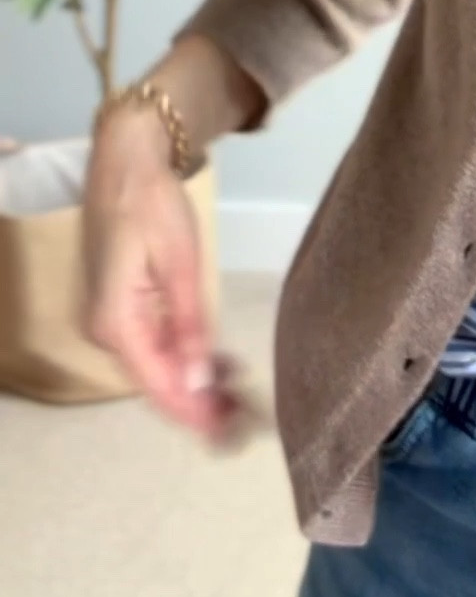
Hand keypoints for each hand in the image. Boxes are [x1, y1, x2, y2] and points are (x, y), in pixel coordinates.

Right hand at [83, 112, 235, 439]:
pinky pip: (155, 345)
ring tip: (242, 400)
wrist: (125, 161)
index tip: (230, 435)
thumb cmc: (153, 205)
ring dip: (197, 383)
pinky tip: (220, 366)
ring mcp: (112, 320)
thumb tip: (198, 383)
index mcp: (116, 324)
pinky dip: (186, 357)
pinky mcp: (122, 308)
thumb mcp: (181, 263)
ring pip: (158, 366)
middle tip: (248, 422)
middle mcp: (107, 331)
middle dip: (201, 404)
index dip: (195, 414)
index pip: (158, 385)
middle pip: (157, 382)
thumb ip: (189, 326)